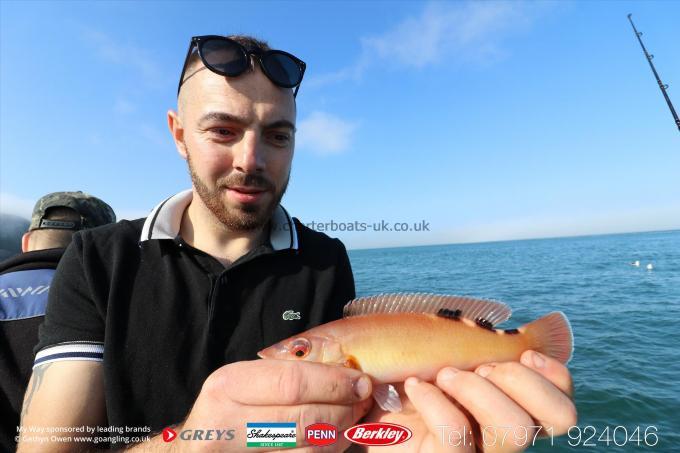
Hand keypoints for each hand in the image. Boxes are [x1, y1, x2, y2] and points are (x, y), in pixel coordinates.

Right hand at [178, 359, 373, 451]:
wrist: (195, 448)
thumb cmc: (230, 407)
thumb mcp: (246, 381)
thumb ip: (286, 374)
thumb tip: (345, 371)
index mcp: (228, 386)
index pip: (292, 383)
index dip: (333, 382)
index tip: (360, 380)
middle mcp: (226, 424)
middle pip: (304, 419)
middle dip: (344, 409)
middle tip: (363, 400)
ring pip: (308, 450)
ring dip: (342, 433)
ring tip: (355, 418)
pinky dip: (328, 452)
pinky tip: (337, 439)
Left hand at [362, 350, 575, 451]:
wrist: (356, 395)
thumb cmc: (396, 369)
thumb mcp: (435, 345)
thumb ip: (471, 339)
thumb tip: (509, 321)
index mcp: (506, 403)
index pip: (563, 403)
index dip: (557, 376)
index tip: (523, 351)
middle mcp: (499, 431)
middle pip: (560, 417)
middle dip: (524, 379)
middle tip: (480, 365)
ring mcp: (474, 451)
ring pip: (516, 429)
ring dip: (480, 388)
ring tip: (443, 374)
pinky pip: (457, 434)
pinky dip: (436, 401)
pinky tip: (414, 387)